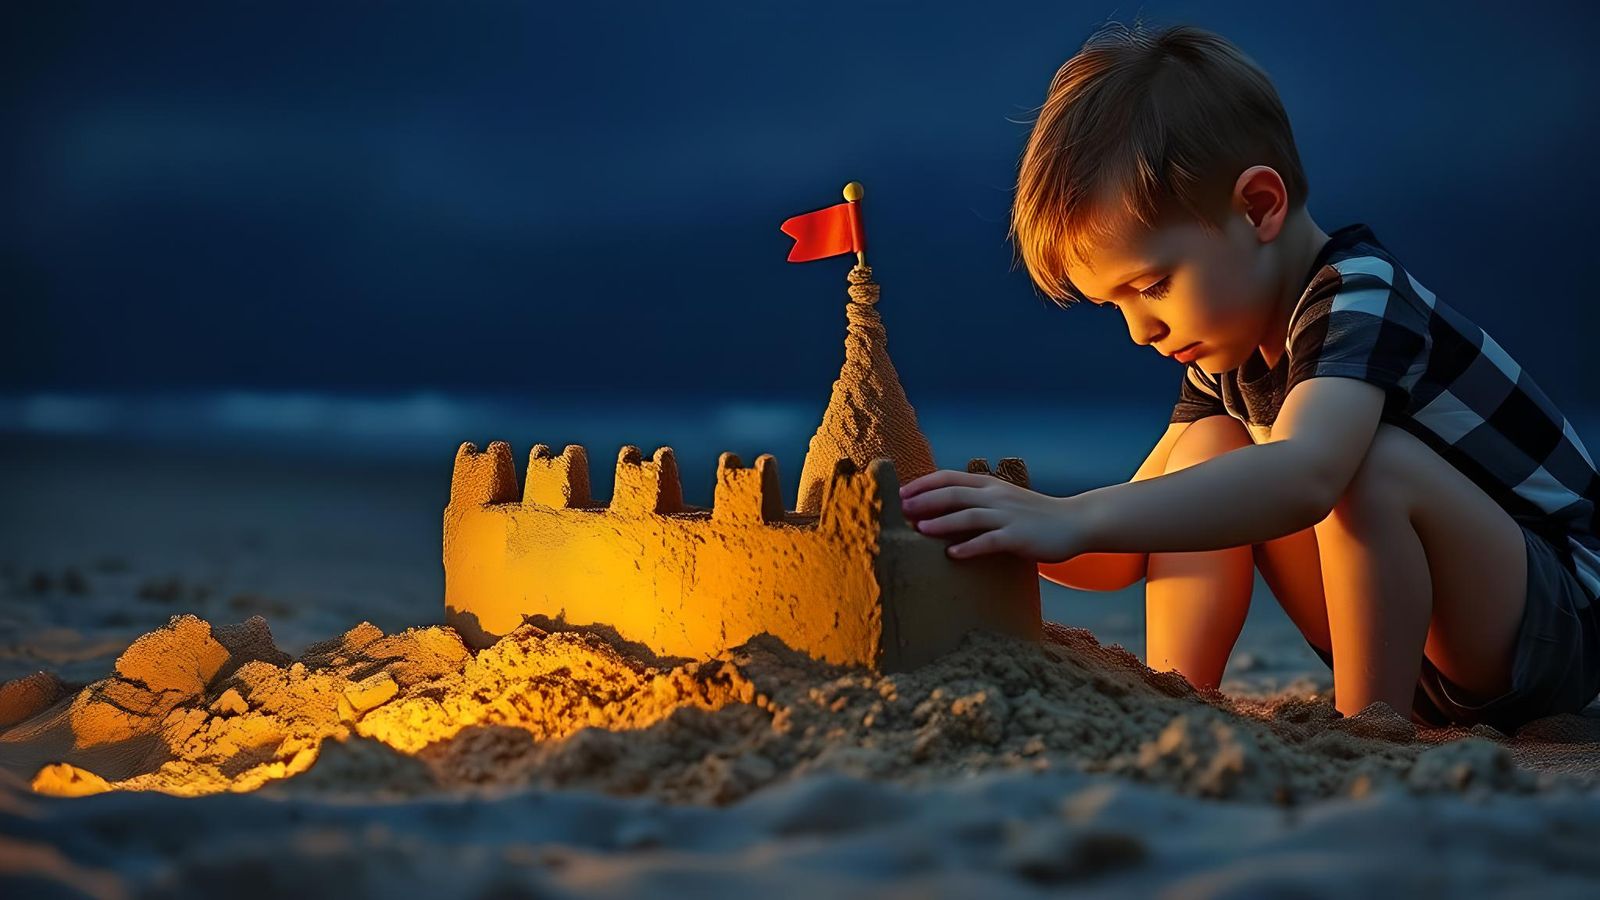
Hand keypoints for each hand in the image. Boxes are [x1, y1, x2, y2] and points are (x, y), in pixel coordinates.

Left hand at [898, 469, 1087, 561]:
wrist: (1074, 522)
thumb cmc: (1033, 515)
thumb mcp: (1003, 500)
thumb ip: (977, 501)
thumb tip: (941, 509)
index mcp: (989, 485)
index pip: (949, 477)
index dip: (923, 484)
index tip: (899, 494)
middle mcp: (996, 496)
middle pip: (953, 493)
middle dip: (924, 501)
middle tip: (900, 510)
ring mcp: (1007, 515)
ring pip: (969, 515)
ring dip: (942, 522)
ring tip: (919, 529)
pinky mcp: (1018, 536)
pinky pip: (990, 541)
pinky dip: (970, 547)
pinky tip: (953, 555)